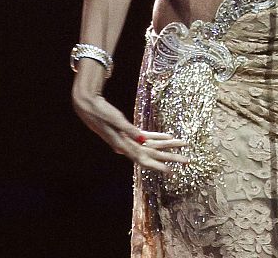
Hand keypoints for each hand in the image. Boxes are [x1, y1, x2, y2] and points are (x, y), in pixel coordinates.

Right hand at [72, 82, 188, 171]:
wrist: (89, 107)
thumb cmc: (101, 113)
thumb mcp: (115, 120)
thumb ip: (128, 130)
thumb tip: (142, 139)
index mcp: (124, 146)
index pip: (144, 160)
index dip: (158, 166)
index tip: (171, 171)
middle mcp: (128, 146)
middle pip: (153, 154)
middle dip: (171, 157)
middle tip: (188, 160)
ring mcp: (129, 139)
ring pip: (152, 145)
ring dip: (168, 146)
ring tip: (183, 145)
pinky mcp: (129, 132)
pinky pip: (147, 136)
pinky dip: (158, 136)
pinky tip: (168, 136)